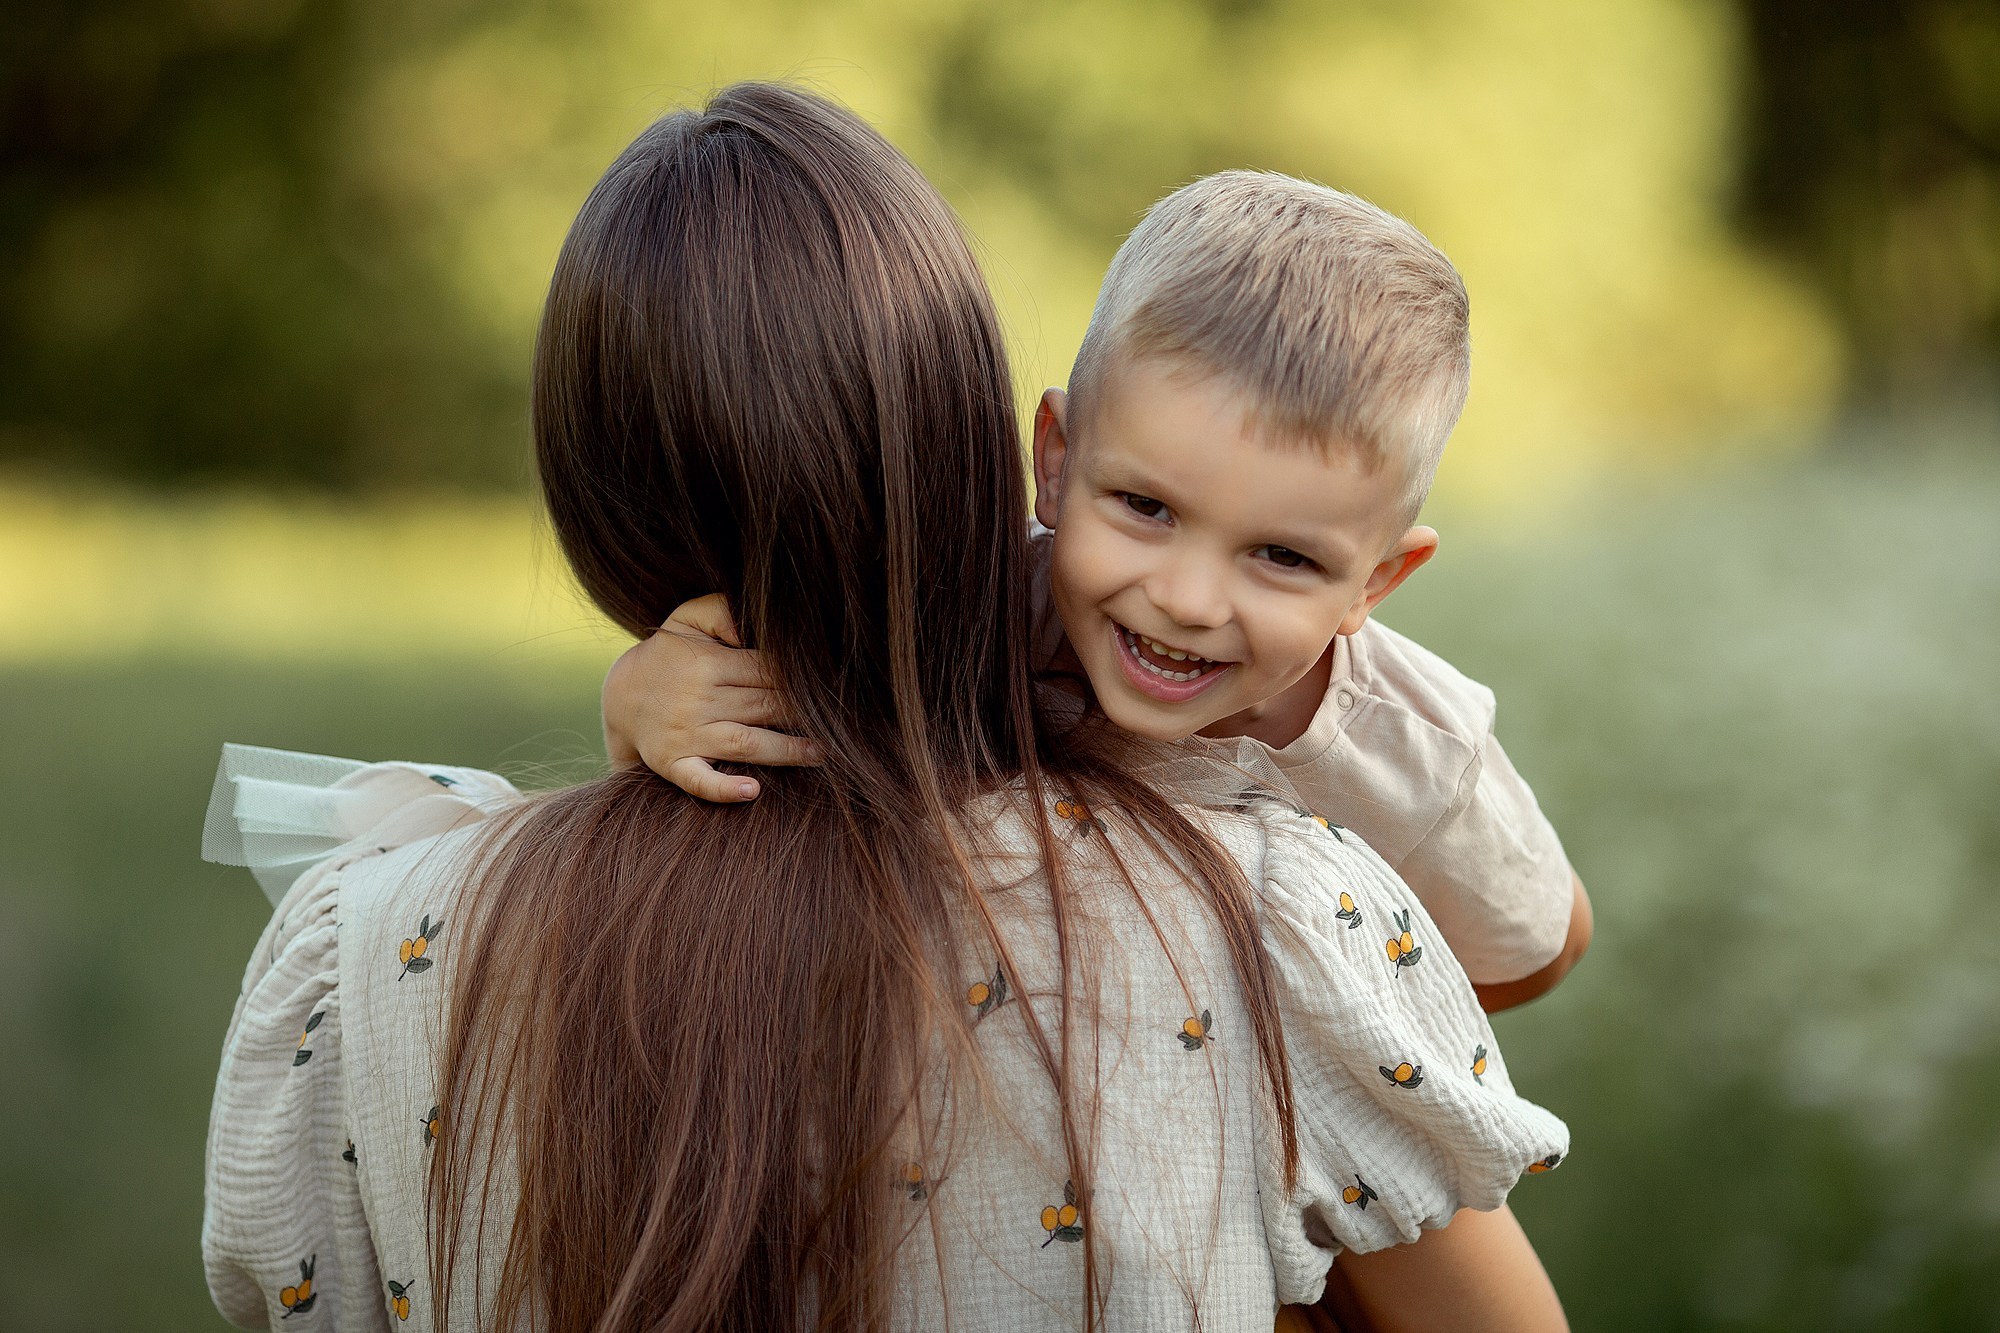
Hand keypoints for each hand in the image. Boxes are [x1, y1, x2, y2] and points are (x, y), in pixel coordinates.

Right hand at [601, 594, 822, 802]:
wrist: (620, 696)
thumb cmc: (668, 656)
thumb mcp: (686, 620)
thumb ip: (720, 609)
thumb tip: (750, 625)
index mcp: (709, 664)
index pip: (767, 670)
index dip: (800, 679)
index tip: (830, 684)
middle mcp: (700, 700)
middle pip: (765, 706)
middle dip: (804, 713)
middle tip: (841, 720)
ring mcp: (687, 736)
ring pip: (747, 743)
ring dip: (788, 750)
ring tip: (822, 753)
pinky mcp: (674, 764)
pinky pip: (700, 780)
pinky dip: (724, 788)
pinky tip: (753, 791)